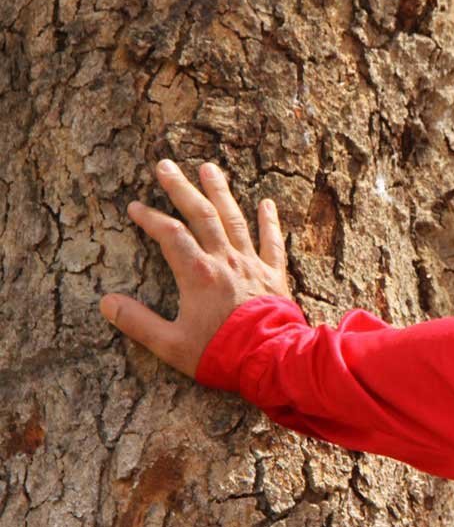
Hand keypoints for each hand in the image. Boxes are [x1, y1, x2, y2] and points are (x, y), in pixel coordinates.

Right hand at [99, 160, 289, 377]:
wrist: (272, 360)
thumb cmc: (220, 353)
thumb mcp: (170, 344)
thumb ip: (138, 322)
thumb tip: (106, 303)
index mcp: (198, 274)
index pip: (170, 236)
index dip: (151, 219)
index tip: (135, 206)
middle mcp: (225, 261)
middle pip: (201, 216)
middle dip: (181, 189)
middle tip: (166, 166)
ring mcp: (252, 264)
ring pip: (235, 219)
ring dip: (221, 192)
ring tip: (209, 168)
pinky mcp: (274, 274)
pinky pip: (272, 241)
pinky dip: (269, 221)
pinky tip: (267, 203)